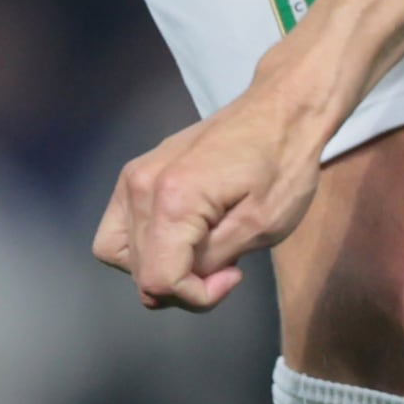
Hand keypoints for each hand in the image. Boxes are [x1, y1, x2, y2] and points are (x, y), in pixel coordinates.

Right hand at [92, 88, 329, 310]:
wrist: (282, 108)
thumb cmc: (285, 163)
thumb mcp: (263, 224)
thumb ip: (213, 261)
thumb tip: (183, 279)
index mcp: (172, 201)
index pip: (158, 280)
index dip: (196, 295)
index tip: (233, 276)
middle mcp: (139, 188)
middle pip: (139, 271)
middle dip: (182, 283)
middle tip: (225, 266)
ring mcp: (132, 178)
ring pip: (118, 253)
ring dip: (159, 266)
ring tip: (203, 252)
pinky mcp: (135, 173)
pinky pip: (121, 227)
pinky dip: (146, 244)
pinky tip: (184, 236)